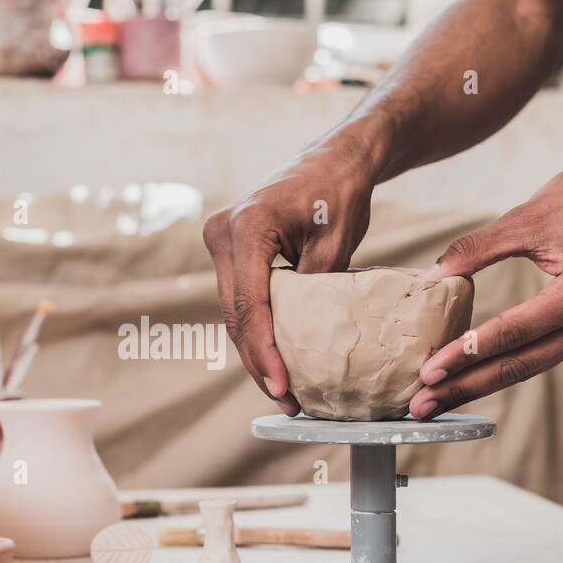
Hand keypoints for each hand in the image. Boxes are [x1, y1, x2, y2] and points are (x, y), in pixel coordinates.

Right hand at [203, 131, 378, 414]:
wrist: (335, 159)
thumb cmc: (341, 192)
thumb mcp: (337, 244)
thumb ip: (317, 291)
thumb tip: (311, 345)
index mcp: (246, 227)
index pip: (251, 304)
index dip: (264, 352)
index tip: (283, 387)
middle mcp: (222, 234)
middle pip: (236, 315)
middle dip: (258, 362)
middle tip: (286, 402)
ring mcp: (221, 242)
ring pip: (234, 313)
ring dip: (255, 352)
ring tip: (283, 393)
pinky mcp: (230, 251)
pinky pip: (241, 300)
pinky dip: (257, 331)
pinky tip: (276, 361)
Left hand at [409, 161, 562, 418]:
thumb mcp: (526, 219)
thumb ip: (476, 249)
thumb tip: (431, 277)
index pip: (512, 333)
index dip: (466, 354)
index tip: (428, 372)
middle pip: (518, 365)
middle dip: (466, 387)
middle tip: (421, 405)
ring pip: (527, 367)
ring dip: (478, 385)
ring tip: (435, 402)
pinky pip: (537, 356)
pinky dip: (501, 368)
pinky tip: (467, 381)